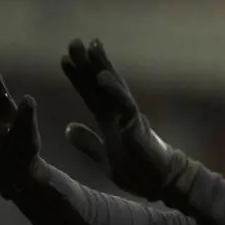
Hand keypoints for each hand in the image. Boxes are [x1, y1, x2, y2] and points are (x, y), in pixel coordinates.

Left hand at [61, 38, 190, 201]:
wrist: (162, 183)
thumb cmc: (138, 172)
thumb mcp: (104, 159)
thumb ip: (88, 143)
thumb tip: (68, 128)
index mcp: (109, 122)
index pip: (90, 94)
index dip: (77, 77)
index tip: (63, 59)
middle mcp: (118, 115)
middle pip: (100, 85)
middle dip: (87, 64)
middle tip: (73, 41)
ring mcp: (129, 117)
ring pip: (113, 87)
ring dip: (101, 66)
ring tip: (90, 45)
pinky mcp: (137, 125)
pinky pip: (124, 104)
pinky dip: (113, 89)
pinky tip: (102, 76)